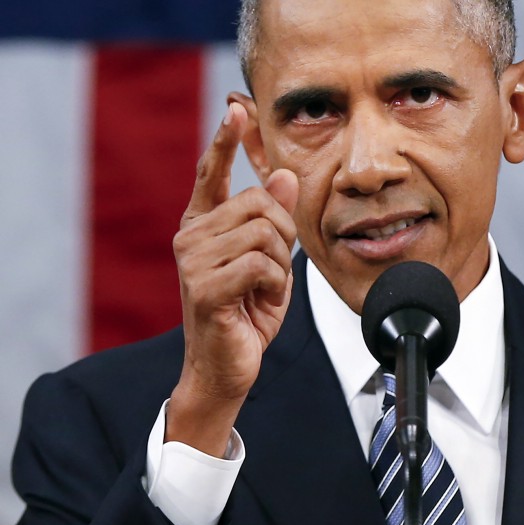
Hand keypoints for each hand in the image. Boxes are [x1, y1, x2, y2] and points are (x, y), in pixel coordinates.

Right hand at [166, 102, 298, 455]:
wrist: (227, 366)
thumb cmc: (246, 312)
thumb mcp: (269, 261)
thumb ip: (272, 220)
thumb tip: (282, 175)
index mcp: (203, 227)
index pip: (211, 174)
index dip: (225, 142)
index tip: (235, 110)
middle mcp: (191, 236)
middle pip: (258, 202)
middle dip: (283, 234)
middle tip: (275, 268)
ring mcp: (193, 261)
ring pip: (263, 232)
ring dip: (279, 264)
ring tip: (265, 288)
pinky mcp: (204, 287)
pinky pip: (262, 264)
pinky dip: (275, 285)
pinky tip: (260, 301)